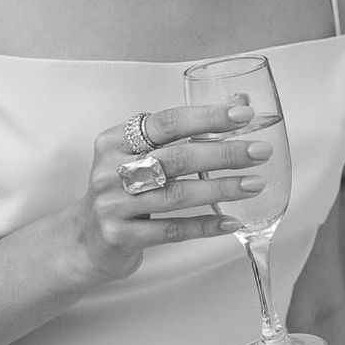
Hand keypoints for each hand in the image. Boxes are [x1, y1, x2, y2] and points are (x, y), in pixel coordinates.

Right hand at [61, 102, 267, 286]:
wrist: (85, 240)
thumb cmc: (123, 190)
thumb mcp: (142, 156)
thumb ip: (184, 131)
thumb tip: (237, 103)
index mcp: (115, 141)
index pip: (167, 122)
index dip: (207, 117)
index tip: (244, 115)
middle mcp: (110, 171)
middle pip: (176, 158)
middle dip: (224, 154)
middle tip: (260, 152)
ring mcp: (113, 206)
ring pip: (176, 195)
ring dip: (221, 189)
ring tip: (255, 184)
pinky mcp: (120, 237)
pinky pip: (172, 230)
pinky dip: (205, 225)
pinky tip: (231, 221)